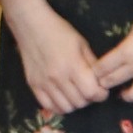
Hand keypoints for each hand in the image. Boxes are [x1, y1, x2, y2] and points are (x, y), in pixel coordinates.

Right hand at [8, 3, 113, 117]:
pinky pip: (48, 106)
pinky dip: (59, 107)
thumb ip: (92, 64)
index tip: (102, 89)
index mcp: (73, 65)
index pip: (92, 92)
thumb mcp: (82, 44)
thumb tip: (102, 81)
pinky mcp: (33, 85)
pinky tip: (63, 98)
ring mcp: (44, 83)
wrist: (31, 25)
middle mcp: (58, 77)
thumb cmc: (59, 31)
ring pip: (66, 108)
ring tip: (76, 94)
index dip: (101, 94)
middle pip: (80, 102)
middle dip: (89, 99)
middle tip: (89, 90)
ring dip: (75, 104)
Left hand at [91, 0, 132, 111]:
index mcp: (126, 51)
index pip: (101, 68)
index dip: (96, 72)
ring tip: (123, 93)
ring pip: (132, 96)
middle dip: (105, 84)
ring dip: (124, 96)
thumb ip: (126, 45)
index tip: (97, 73)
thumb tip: (118, 56)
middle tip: (106, 84)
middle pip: (111, 82)